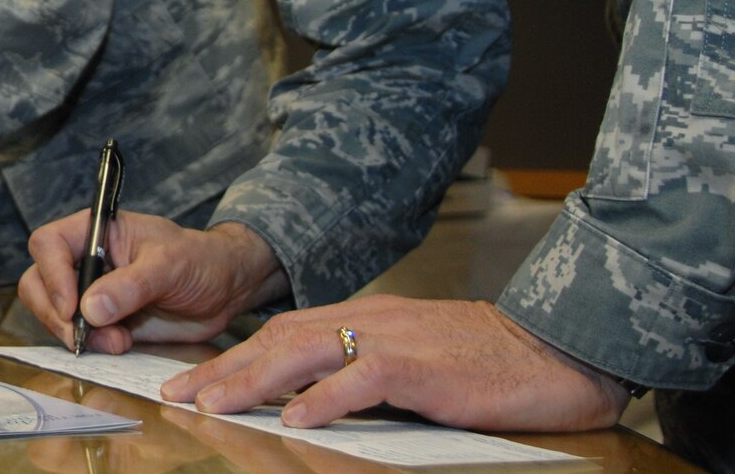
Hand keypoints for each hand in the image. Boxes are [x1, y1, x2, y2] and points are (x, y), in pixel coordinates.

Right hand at [19, 210, 288, 352]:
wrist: (224, 290)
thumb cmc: (200, 260)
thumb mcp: (170, 265)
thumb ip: (131, 285)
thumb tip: (89, 309)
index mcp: (96, 230)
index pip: (48, 243)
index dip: (52, 275)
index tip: (73, 307)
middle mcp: (86, 260)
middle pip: (37, 282)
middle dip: (54, 314)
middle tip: (81, 337)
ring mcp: (91, 293)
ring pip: (52, 314)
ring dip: (76, 335)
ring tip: (118, 342)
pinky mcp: (102, 322)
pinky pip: (77, 336)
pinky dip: (91, 347)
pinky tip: (121, 345)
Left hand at [159, 295, 628, 432]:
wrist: (555, 351)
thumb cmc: (490, 364)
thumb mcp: (415, 361)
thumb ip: (364, 371)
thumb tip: (311, 399)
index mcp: (367, 319)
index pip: (283, 333)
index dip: (235, 357)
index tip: (194, 382)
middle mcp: (371, 320)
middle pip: (280, 338)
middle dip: (225, 367)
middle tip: (179, 392)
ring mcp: (396, 340)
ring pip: (307, 352)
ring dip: (254, 379)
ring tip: (214, 403)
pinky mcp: (425, 368)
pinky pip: (364, 378)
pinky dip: (325, 397)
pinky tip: (295, 416)